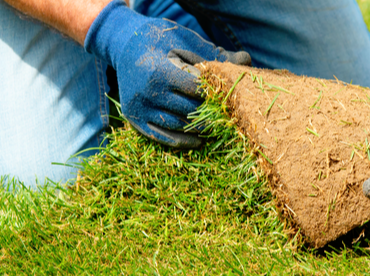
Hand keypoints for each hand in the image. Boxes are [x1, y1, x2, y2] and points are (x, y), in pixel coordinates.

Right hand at [84, 0, 249, 147]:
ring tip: (218, 128)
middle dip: (211, 114)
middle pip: (189, 111)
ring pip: (177, 126)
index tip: (230, 98)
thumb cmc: (159, 40)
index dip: (215, 95)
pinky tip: (198, 140)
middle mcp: (148, 93)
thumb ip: (213, 54)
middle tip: (230, 118)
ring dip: (199, 130)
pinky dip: (181, 141)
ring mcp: (140, 108)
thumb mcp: (184, 40)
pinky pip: (161, 137)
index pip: (196, 91)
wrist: (123, 44)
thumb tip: (246, 60)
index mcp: (160, 72)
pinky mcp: (135, 118)